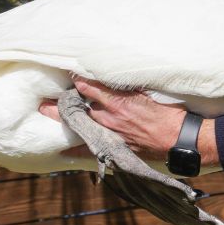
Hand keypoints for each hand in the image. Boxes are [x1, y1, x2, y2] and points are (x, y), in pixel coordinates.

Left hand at [39, 77, 185, 160]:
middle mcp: (109, 118)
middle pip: (78, 108)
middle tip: (44, 101)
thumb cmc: (168, 113)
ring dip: (64, 120)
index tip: (69, 75)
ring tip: (47, 113)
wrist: (179, 139)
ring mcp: (110, 134)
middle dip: (60, 103)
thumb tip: (113, 78)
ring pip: (81, 125)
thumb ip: (128, 87)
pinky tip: (63, 148)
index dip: (76, 80)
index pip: (88, 87)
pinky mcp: (114, 147)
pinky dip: (75, 148)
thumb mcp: (148, 93)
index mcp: (118, 101)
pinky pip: (89, 149)